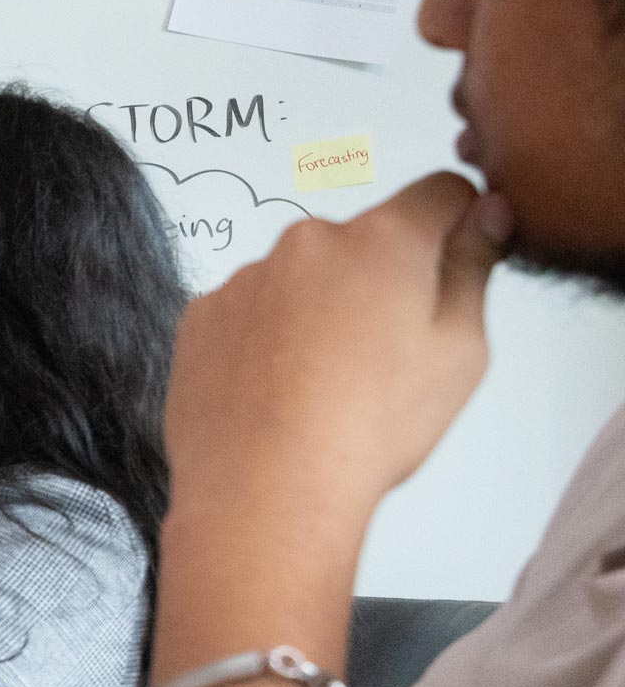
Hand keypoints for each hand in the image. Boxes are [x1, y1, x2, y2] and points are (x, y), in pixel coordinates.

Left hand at [164, 174, 510, 531]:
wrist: (263, 493)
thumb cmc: (364, 431)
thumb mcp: (459, 351)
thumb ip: (473, 267)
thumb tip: (484, 215)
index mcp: (381, 240)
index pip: (440, 193)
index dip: (458, 225)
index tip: (454, 266)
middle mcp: (306, 243)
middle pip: (362, 241)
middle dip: (379, 280)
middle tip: (382, 357)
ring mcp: (245, 279)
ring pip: (301, 279)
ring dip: (317, 311)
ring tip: (321, 386)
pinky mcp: (201, 317)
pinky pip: (249, 312)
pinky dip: (265, 339)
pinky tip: (275, 393)